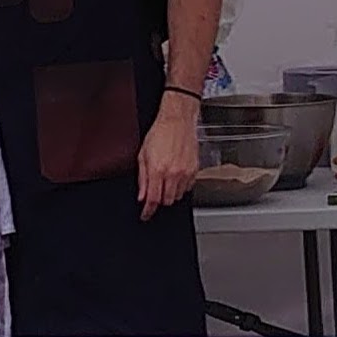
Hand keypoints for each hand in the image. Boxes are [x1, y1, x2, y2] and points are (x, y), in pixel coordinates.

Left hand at [138, 96, 199, 218]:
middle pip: (167, 201)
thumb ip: (142, 178)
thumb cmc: (159, 133)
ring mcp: (186, 172)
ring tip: (165, 180)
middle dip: (159, 200)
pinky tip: (175, 176)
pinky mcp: (195, 170)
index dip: (148, 211)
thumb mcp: (142, 155)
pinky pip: (188, 188)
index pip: (153, 199)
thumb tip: (142, 196)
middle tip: (155, 192)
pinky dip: (181, 186)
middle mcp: (173, 173)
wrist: (177, 120)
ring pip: (178, 196)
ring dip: (170, 193)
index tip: (145, 215)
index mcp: (157, 170)